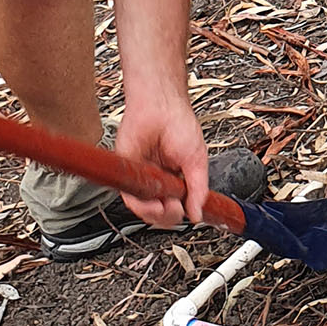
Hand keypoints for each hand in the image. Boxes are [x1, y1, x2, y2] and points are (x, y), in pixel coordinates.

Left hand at [114, 99, 208, 227]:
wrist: (160, 107)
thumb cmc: (179, 125)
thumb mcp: (197, 162)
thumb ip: (198, 189)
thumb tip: (197, 213)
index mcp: (175, 180)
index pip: (176, 207)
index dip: (180, 215)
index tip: (188, 215)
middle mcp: (158, 181)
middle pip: (159, 213)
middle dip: (170, 217)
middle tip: (178, 209)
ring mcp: (143, 178)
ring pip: (144, 209)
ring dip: (156, 215)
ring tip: (167, 206)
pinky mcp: (128, 174)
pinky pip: (130, 197)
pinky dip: (142, 205)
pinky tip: (155, 202)